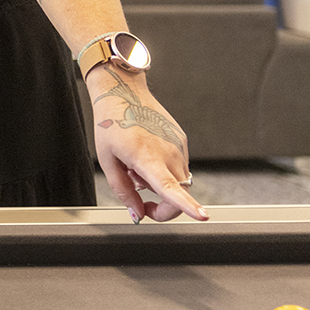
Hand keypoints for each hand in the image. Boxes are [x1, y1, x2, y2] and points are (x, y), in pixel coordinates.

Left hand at [88, 62, 206, 221]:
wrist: (122, 92)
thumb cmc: (111, 124)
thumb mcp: (107, 161)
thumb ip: (123, 191)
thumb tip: (136, 214)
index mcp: (146, 157)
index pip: (170, 188)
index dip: (186, 205)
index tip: (203, 216)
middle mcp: (168, 152)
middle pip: (179, 194)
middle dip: (163, 208)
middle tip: (142, 206)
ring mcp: (179, 146)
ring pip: (180, 181)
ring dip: (162, 187)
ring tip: (137, 169)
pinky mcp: (182, 140)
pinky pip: (178, 166)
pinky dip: (165, 171)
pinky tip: (146, 156)